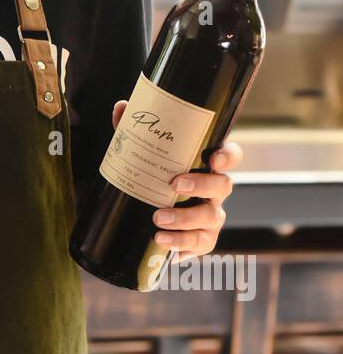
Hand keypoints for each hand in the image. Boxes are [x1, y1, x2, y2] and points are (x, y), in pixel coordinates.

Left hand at [111, 99, 242, 258]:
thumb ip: (133, 129)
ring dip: (186, 221)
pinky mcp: (201, 239)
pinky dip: (183, 246)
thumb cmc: (152, 175)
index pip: (230, 156)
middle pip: (224, 186)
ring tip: (157, 221)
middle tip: (174, 185)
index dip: (229, 156)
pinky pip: (201, 245)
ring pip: (211, 218)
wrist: (143, 212)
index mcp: (206, 166)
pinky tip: (165, 246)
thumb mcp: (142, 152)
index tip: (213, 157)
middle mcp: (214, 191)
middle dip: (202, 185)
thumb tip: (122, 106)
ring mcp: (210, 216)